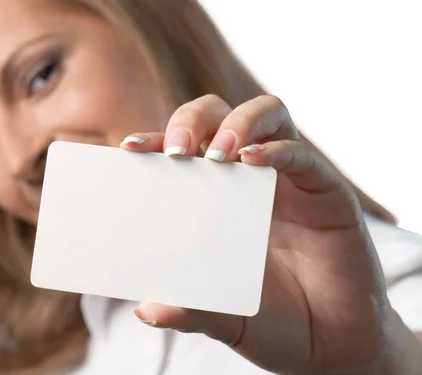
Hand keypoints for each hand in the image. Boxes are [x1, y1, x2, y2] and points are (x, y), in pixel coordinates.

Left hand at [120, 94, 399, 373]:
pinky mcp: (326, 189)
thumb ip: (189, 310)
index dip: (157, 140)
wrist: (329, 347)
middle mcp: (248, 176)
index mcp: (215, 195)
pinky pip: (303, 155)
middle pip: (218, 115)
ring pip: (266, 114)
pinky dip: (278, 151)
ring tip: (218, 152)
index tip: (130, 149)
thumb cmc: (271, 321)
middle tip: (177, 152)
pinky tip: (254, 162)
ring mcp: (288, 178)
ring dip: (238, 123)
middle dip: (193, 121)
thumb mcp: (222, 316)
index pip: (183, 148)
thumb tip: (147, 310)